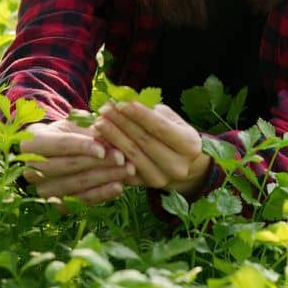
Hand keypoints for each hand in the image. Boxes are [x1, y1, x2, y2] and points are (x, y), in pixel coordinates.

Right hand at [15, 116, 136, 211]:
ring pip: (76, 185)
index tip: (103, 148)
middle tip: (122, 158)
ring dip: (104, 178)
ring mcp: (43, 190)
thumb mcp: (73, 125)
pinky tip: (118, 186)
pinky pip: (80, 201)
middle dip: (98, 162)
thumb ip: (89, 130)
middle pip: (69, 166)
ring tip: (127, 171)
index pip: (60, 145)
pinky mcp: (56, 205)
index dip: (83, 146)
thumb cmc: (65, 134)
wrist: (52, 155)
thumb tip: (110, 135)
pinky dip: (101, 194)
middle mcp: (31, 169)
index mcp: (32, 143)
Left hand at [90, 100, 211, 195]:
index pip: (160, 128)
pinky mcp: (145, 186)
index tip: (121, 103)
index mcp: (189, 145)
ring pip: (132, 156)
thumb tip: (125, 101)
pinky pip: (124, 169)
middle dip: (122, 123)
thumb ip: (152, 112)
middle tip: (104, 110)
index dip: (139, 115)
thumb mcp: (172, 120)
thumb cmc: (174, 134)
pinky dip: (111, 154)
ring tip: (98, 123)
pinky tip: (100, 141)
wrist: (182, 165)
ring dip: (113, 138)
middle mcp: (178, 165)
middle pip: (144, 141)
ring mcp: (161, 179)